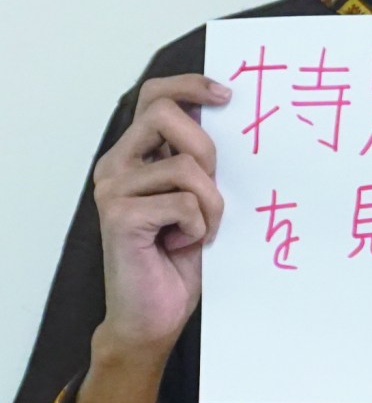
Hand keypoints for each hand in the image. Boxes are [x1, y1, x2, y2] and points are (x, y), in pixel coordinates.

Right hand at [92, 73, 230, 355]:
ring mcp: (112, 190)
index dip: (190, 85)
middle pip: (165, 113)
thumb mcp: (197, 191)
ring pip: (186, 163)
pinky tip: (185, 244)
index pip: (155, 95)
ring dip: (210, 200)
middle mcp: (116, 165)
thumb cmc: (180, 253)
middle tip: (213, 186)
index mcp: (133, 153)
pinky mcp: (119, 217)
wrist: (154, 317)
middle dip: (206, 148)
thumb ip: (197, 154)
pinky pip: (184, 202)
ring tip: (200, 228)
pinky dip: (199, 225)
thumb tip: (226, 107)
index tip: (227, 95)